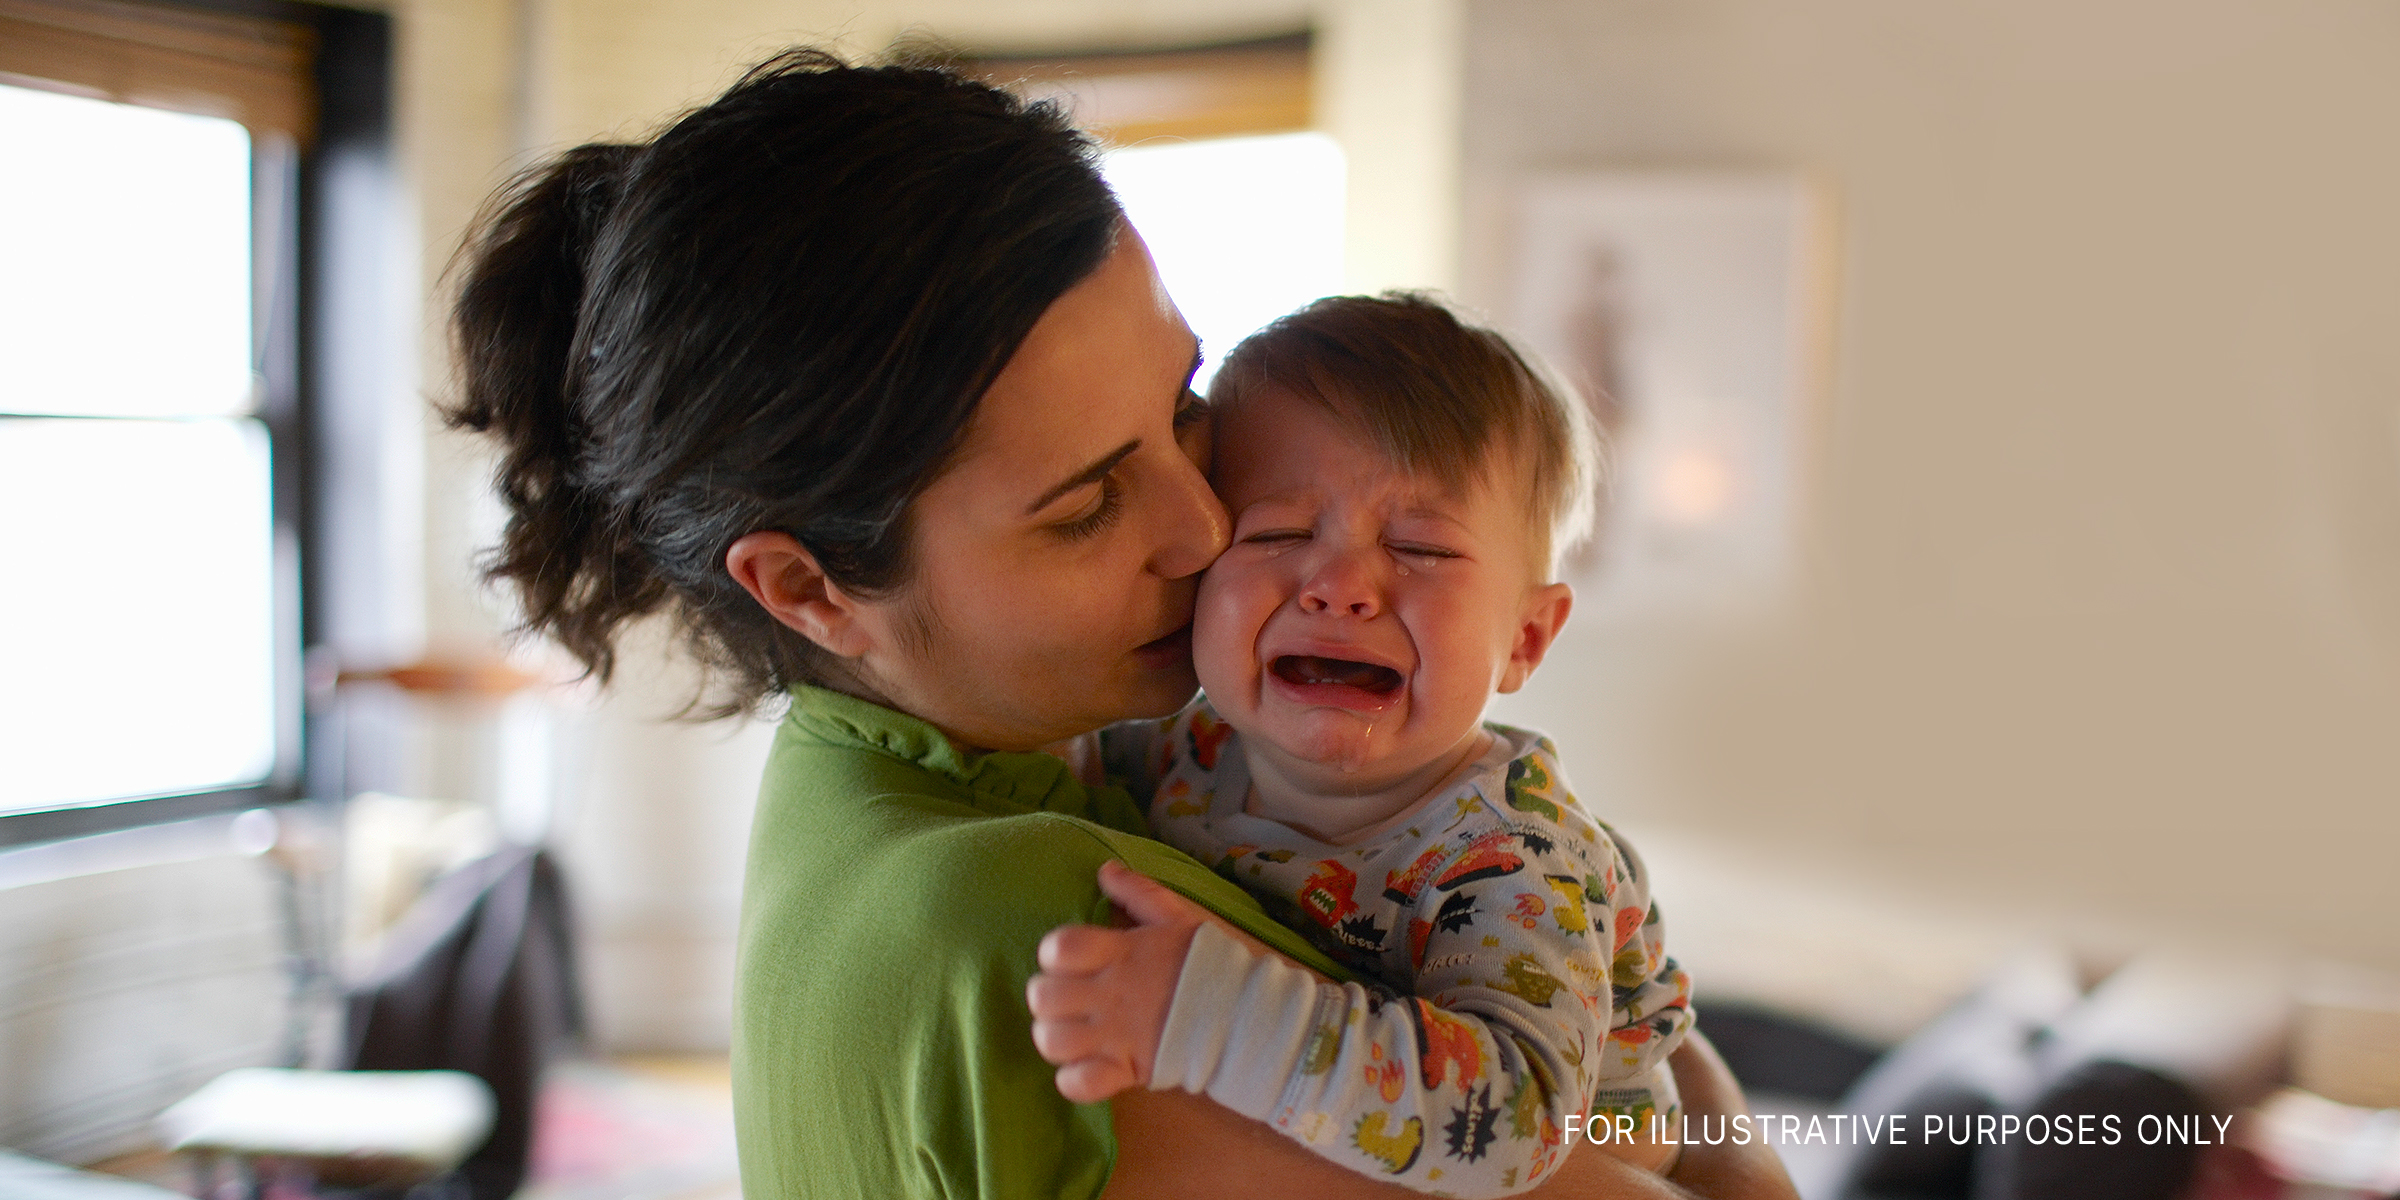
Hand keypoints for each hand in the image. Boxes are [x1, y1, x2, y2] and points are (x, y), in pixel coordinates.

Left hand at [1028, 860, 1210, 1102]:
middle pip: (1044, 997)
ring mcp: (1117, 1036)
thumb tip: (1105, 870)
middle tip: (1067, 999)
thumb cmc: (1207, 964)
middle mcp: (1112, 995)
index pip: (1059, 947)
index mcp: (1122, 953)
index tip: (1068, 960)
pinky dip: (1073, 1080)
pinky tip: (1086, 1065)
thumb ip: (1138, 892)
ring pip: (1052, 1041)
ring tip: (1072, 1033)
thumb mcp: (1176, 918)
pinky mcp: (1127, 1071)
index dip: (1053, 953)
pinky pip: (1078, 1084)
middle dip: (1047, 997)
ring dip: (1054, 1037)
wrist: (1246, 1015)